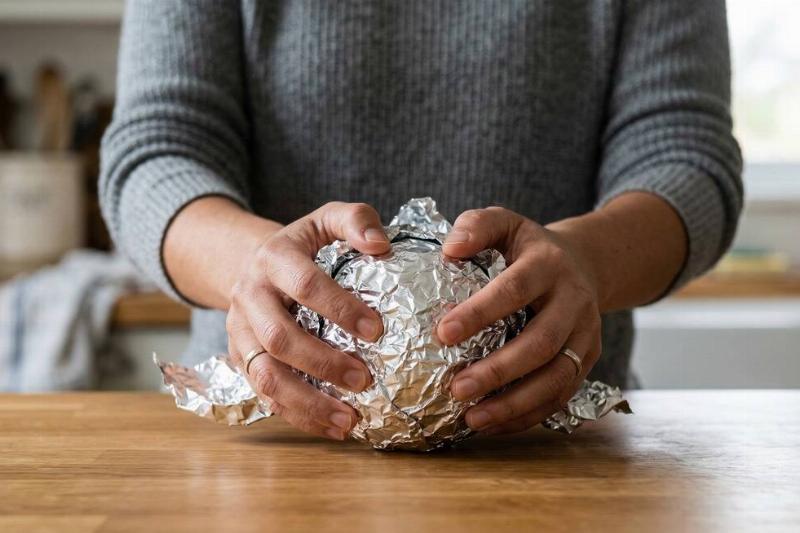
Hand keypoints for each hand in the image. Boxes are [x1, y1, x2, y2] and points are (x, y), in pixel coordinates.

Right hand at [226, 202, 390, 440]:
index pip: (304, 284)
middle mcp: (249, 295)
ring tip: (349, 421)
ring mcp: (239, 331)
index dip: (340, 308)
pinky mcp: (240, 359)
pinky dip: (298, 416)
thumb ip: (355, 220)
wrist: (251, 261)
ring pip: (264, 375)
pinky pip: (263, 394)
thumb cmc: (304, 244)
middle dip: (322, 362)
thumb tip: (381, 245)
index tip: (377, 330)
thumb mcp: (326, 219)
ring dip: (306, 402)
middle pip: (278, 337)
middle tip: (365, 380)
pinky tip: (333, 428)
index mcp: (273, 258)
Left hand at [437, 207, 601, 434]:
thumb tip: (450, 249)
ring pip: (557, 377)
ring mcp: (586, 334)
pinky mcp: (586, 360)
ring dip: (514, 403)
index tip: (442, 334)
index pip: (515, 289)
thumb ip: (477, 226)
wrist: (584, 263)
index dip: (480, 313)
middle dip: (498, 370)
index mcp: (548, 265)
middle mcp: (574, 301)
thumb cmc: (528, 247)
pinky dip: (527, 415)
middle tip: (456, 389)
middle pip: (541, 342)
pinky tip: (492, 424)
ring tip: (472, 420)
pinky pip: (561, 395)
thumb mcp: (505, 223)